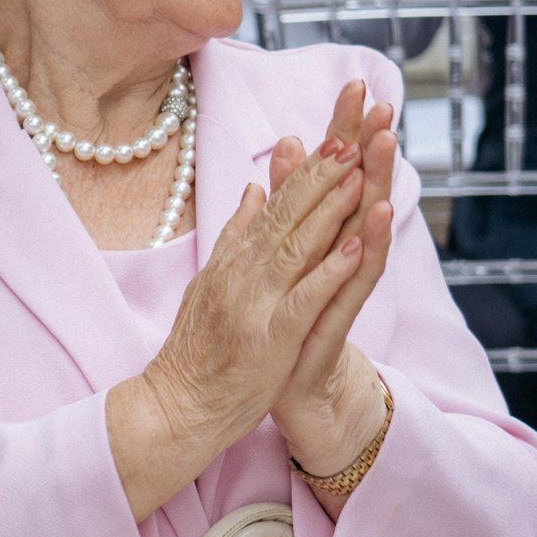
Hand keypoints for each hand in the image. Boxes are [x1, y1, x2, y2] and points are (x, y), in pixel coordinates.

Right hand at [108, 137, 370, 517]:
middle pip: (288, 213)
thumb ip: (237, 235)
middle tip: (354, 127)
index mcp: (235, 260)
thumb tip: (257, 189)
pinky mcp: (270, 338)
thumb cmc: (199, 355)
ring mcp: (255, 303)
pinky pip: (305, 299)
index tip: (338, 131)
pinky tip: (353, 246)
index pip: (276, 203)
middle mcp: (242, 273)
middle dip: (324, 169)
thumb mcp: (214, 284)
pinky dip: (329, 271)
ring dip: (330, 206)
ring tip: (361, 168)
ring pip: (297, 246)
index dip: (309, 168)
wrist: (175, 410)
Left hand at [266, 81, 398, 472]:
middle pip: (357, 191)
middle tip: (385, 100)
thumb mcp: (282, 251)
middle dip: (371, 146)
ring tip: (387, 142)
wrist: (291, 390)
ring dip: (376, 184)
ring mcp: (340, 287)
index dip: (344, 130)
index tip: (354, 83)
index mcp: (321, 237)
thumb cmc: (288, 320)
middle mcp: (338, 257)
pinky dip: (365, 248)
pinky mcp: (334, 320)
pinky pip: (352, 281)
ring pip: (362, 228)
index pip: (336, 175)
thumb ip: (287, 197)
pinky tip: (376, 216)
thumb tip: (291, 141)